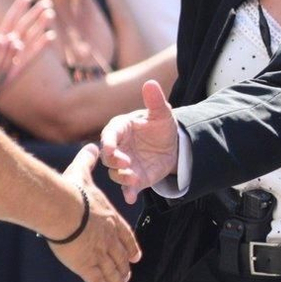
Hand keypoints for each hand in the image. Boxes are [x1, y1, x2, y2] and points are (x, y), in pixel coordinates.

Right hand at [46, 144, 141, 281]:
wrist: (63, 208)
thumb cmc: (71, 190)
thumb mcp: (82, 172)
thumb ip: (88, 161)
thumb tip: (91, 147)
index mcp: (110, 217)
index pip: (124, 235)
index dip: (130, 246)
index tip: (136, 256)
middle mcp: (108, 237)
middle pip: (120, 255)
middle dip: (124, 266)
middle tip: (128, 276)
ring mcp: (99, 252)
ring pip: (112, 269)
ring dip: (117, 280)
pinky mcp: (86, 265)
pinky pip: (97, 280)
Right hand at [100, 80, 177, 204]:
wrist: (173, 146)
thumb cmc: (161, 126)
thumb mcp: (162, 113)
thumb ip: (155, 101)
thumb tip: (150, 83)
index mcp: (120, 129)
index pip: (109, 135)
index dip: (107, 142)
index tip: (109, 148)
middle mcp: (118, 148)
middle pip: (108, 157)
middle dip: (114, 161)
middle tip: (125, 163)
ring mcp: (125, 165)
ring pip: (116, 174)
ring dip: (122, 177)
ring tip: (134, 179)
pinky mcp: (133, 179)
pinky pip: (127, 188)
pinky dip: (128, 193)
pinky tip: (131, 198)